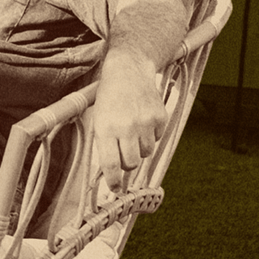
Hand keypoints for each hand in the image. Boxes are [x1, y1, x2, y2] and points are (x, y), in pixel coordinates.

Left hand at [89, 54, 167, 193]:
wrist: (128, 70)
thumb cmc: (110, 97)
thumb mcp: (98, 119)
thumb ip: (104, 144)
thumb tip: (111, 171)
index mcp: (105, 129)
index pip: (111, 165)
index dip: (113, 181)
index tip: (115, 189)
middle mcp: (126, 127)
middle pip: (131, 163)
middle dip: (126, 163)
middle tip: (123, 152)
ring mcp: (145, 122)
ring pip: (145, 153)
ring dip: (139, 148)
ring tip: (132, 131)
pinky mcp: (160, 117)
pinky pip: (157, 138)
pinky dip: (151, 135)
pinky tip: (143, 120)